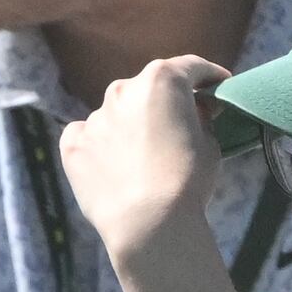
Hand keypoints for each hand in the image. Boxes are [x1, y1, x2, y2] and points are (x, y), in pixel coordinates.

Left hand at [60, 55, 231, 264]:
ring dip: (132, 126)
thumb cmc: (187, 181)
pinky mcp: (73, 145)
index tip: (218, 89)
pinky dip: (102, 145)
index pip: (191, 67)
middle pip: (149, 89)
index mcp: (162, 80)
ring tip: (144, 158)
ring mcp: (94, 117)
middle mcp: (123, 89)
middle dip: (166, 103)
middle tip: (180, 127)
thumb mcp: (211, 143)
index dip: (209, 77)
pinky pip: (88, 136)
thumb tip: (194, 112)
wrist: (148, 223)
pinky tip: (114, 165)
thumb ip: (201, 118)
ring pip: (118, 114)